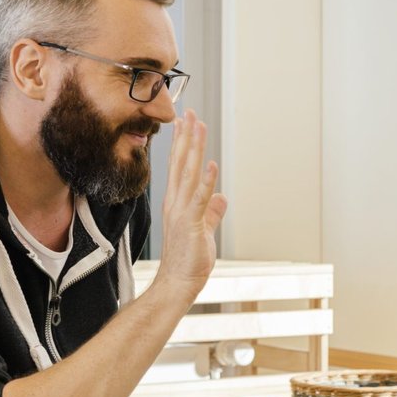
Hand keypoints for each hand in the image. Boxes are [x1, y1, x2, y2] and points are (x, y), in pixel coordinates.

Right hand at [154, 110, 227, 296]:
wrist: (176, 284)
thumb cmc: (187, 261)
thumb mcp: (203, 231)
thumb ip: (212, 213)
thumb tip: (221, 197)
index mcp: (177, 203)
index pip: (179, 167)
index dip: (182, 144)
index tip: (185, 123)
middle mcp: (176, 202)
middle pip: (181, 163)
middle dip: (186, 137)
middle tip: (189, 112)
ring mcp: (181, 212)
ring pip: (188, 173)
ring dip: (194, 149)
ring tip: (198, 126)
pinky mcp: (190, 224)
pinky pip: (199, 198)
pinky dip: (205, 180)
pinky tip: (211, 163)